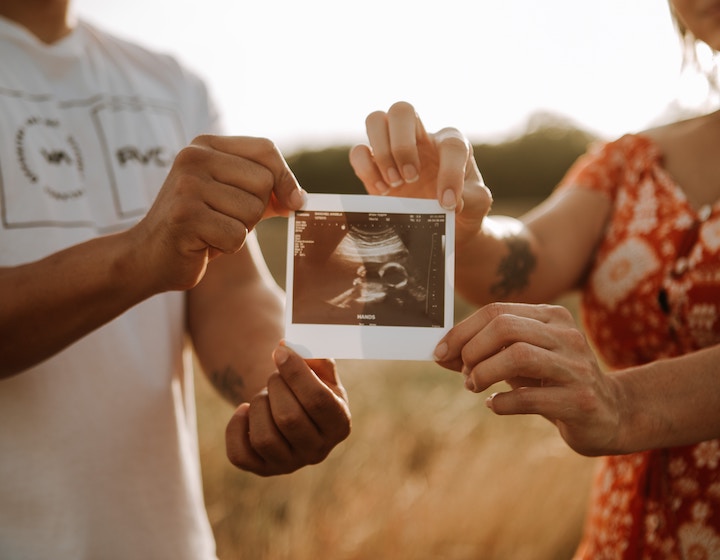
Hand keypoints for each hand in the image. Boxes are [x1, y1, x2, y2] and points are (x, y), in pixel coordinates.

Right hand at [130, 135, 305, 292]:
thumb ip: (266, 191)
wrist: (147, 256)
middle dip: (256, 211)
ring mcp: (187, 185)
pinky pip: (237, 235)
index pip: (265, 149)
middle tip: (224, 220)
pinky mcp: (185, 216)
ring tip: (211, 231)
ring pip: (253, 210)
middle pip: (264, 182)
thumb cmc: (198, 227)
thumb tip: (299, 198)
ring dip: (240, 230)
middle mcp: (193, 158)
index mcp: (205, 146)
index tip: (292, 203)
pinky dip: (227, 247)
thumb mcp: (231, 199)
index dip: (286, 178)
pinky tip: (203, 244)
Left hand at [225, 344, 350, 475]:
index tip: (280, 351)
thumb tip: (285, 347)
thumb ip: (312, 354)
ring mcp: (289, 464)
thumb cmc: (307, 384)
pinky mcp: (262, 469)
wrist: (290, 407)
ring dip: (258, 405)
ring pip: (264, 439)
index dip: (295, 372)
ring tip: (264, 395)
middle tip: (275, 377)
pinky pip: (239, 455)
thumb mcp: (319, 369)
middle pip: (289, 419)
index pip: (318, 400)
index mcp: (340, 424)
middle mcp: (318, 451)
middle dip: (275, 387)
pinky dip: (236, 427)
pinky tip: (245, 411)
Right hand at [349, 101, 491, 241]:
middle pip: (402, 110)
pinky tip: (382, 191)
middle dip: (402, 145)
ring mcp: (394, 148)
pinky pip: (358, 152)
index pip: (451, 145)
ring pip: (375, 120)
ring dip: (382, 153)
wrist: (443, 222)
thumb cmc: (462, 206)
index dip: (450, 173)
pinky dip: (365, 169)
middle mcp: (421, 137)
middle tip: (410, 178)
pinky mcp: (374, 165)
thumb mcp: (477, 205)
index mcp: (451, 143)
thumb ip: (472, 199)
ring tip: (395, 184)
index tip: (447, 203)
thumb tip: (452, 201)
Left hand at [433, 302, 623, 455]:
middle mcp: (566, 335)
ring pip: (518, 355)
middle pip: (505, 327)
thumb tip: (440, 353)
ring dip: (484, 373)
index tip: (439, 352)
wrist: (610, 414)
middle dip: (472, 350)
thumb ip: (482, 354)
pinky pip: (530, 397)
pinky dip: (502, 402)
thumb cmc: (553, 382)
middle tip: (464, 373)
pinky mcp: (581, 400)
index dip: (461, 331)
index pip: (496, 310)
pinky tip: (495, 404)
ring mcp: (577, 367)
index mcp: (551, 317)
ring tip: (475, 386)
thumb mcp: (519, 361)